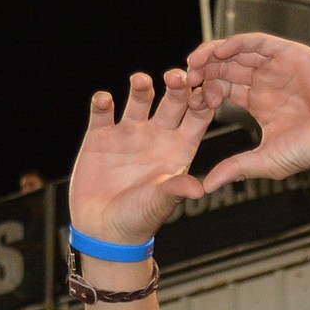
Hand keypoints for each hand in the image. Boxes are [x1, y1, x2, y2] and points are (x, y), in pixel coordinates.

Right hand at [69, 68, 213, 243]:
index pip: (198, 118)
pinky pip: (102, 111)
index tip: (209, 89)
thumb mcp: (160, 203)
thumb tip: (200, 188)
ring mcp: (129, 134)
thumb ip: (177, 188)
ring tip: (141, 82)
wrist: (104, 232)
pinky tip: (104, 101)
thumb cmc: (138, 221)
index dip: (205, 101)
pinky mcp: (101, 136)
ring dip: (141, 86)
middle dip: (177, 85)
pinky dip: (102, 103)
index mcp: (178, 150)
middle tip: (177, 77)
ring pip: (139, 98)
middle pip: (173, 100)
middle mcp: (157, 137)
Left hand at [186, 34, 309, 191]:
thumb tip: (205, 187)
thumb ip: (235, 168)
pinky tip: (220, 51)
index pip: (224, 89)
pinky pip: (258, 42)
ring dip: (215, 54)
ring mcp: (277, 66)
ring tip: (195, 62)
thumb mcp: (265, 161)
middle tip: (184, 77)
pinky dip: (237, 43)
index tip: (189, 98)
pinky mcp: (289, 54)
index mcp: (259, 104)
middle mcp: (266, 82)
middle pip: (227, 67)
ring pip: (238, 51)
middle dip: (204, 69)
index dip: (205, 91)